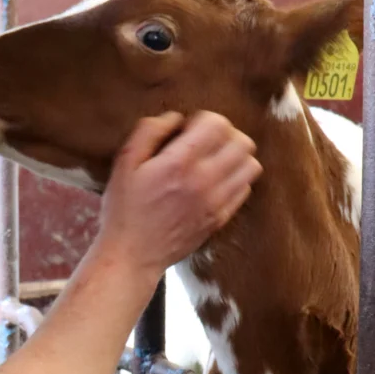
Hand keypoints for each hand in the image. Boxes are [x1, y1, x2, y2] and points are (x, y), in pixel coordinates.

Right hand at [95, 111, 260, 283]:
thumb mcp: (124, 163)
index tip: (186, 130)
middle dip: (224, 134)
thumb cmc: (124, 208)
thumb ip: (148, 131)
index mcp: (178, 163)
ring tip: (214, 160)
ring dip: (235, 156)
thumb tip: (175, 117)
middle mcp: (204, 181)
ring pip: (250, 165)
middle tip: (203, 142)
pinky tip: (214, 181)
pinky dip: (236, 179)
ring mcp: (216, 202)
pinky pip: (245, 189)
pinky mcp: (221, 218)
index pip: (217, 124)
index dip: (203, 119)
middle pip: (242, 141)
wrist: (132, 255)